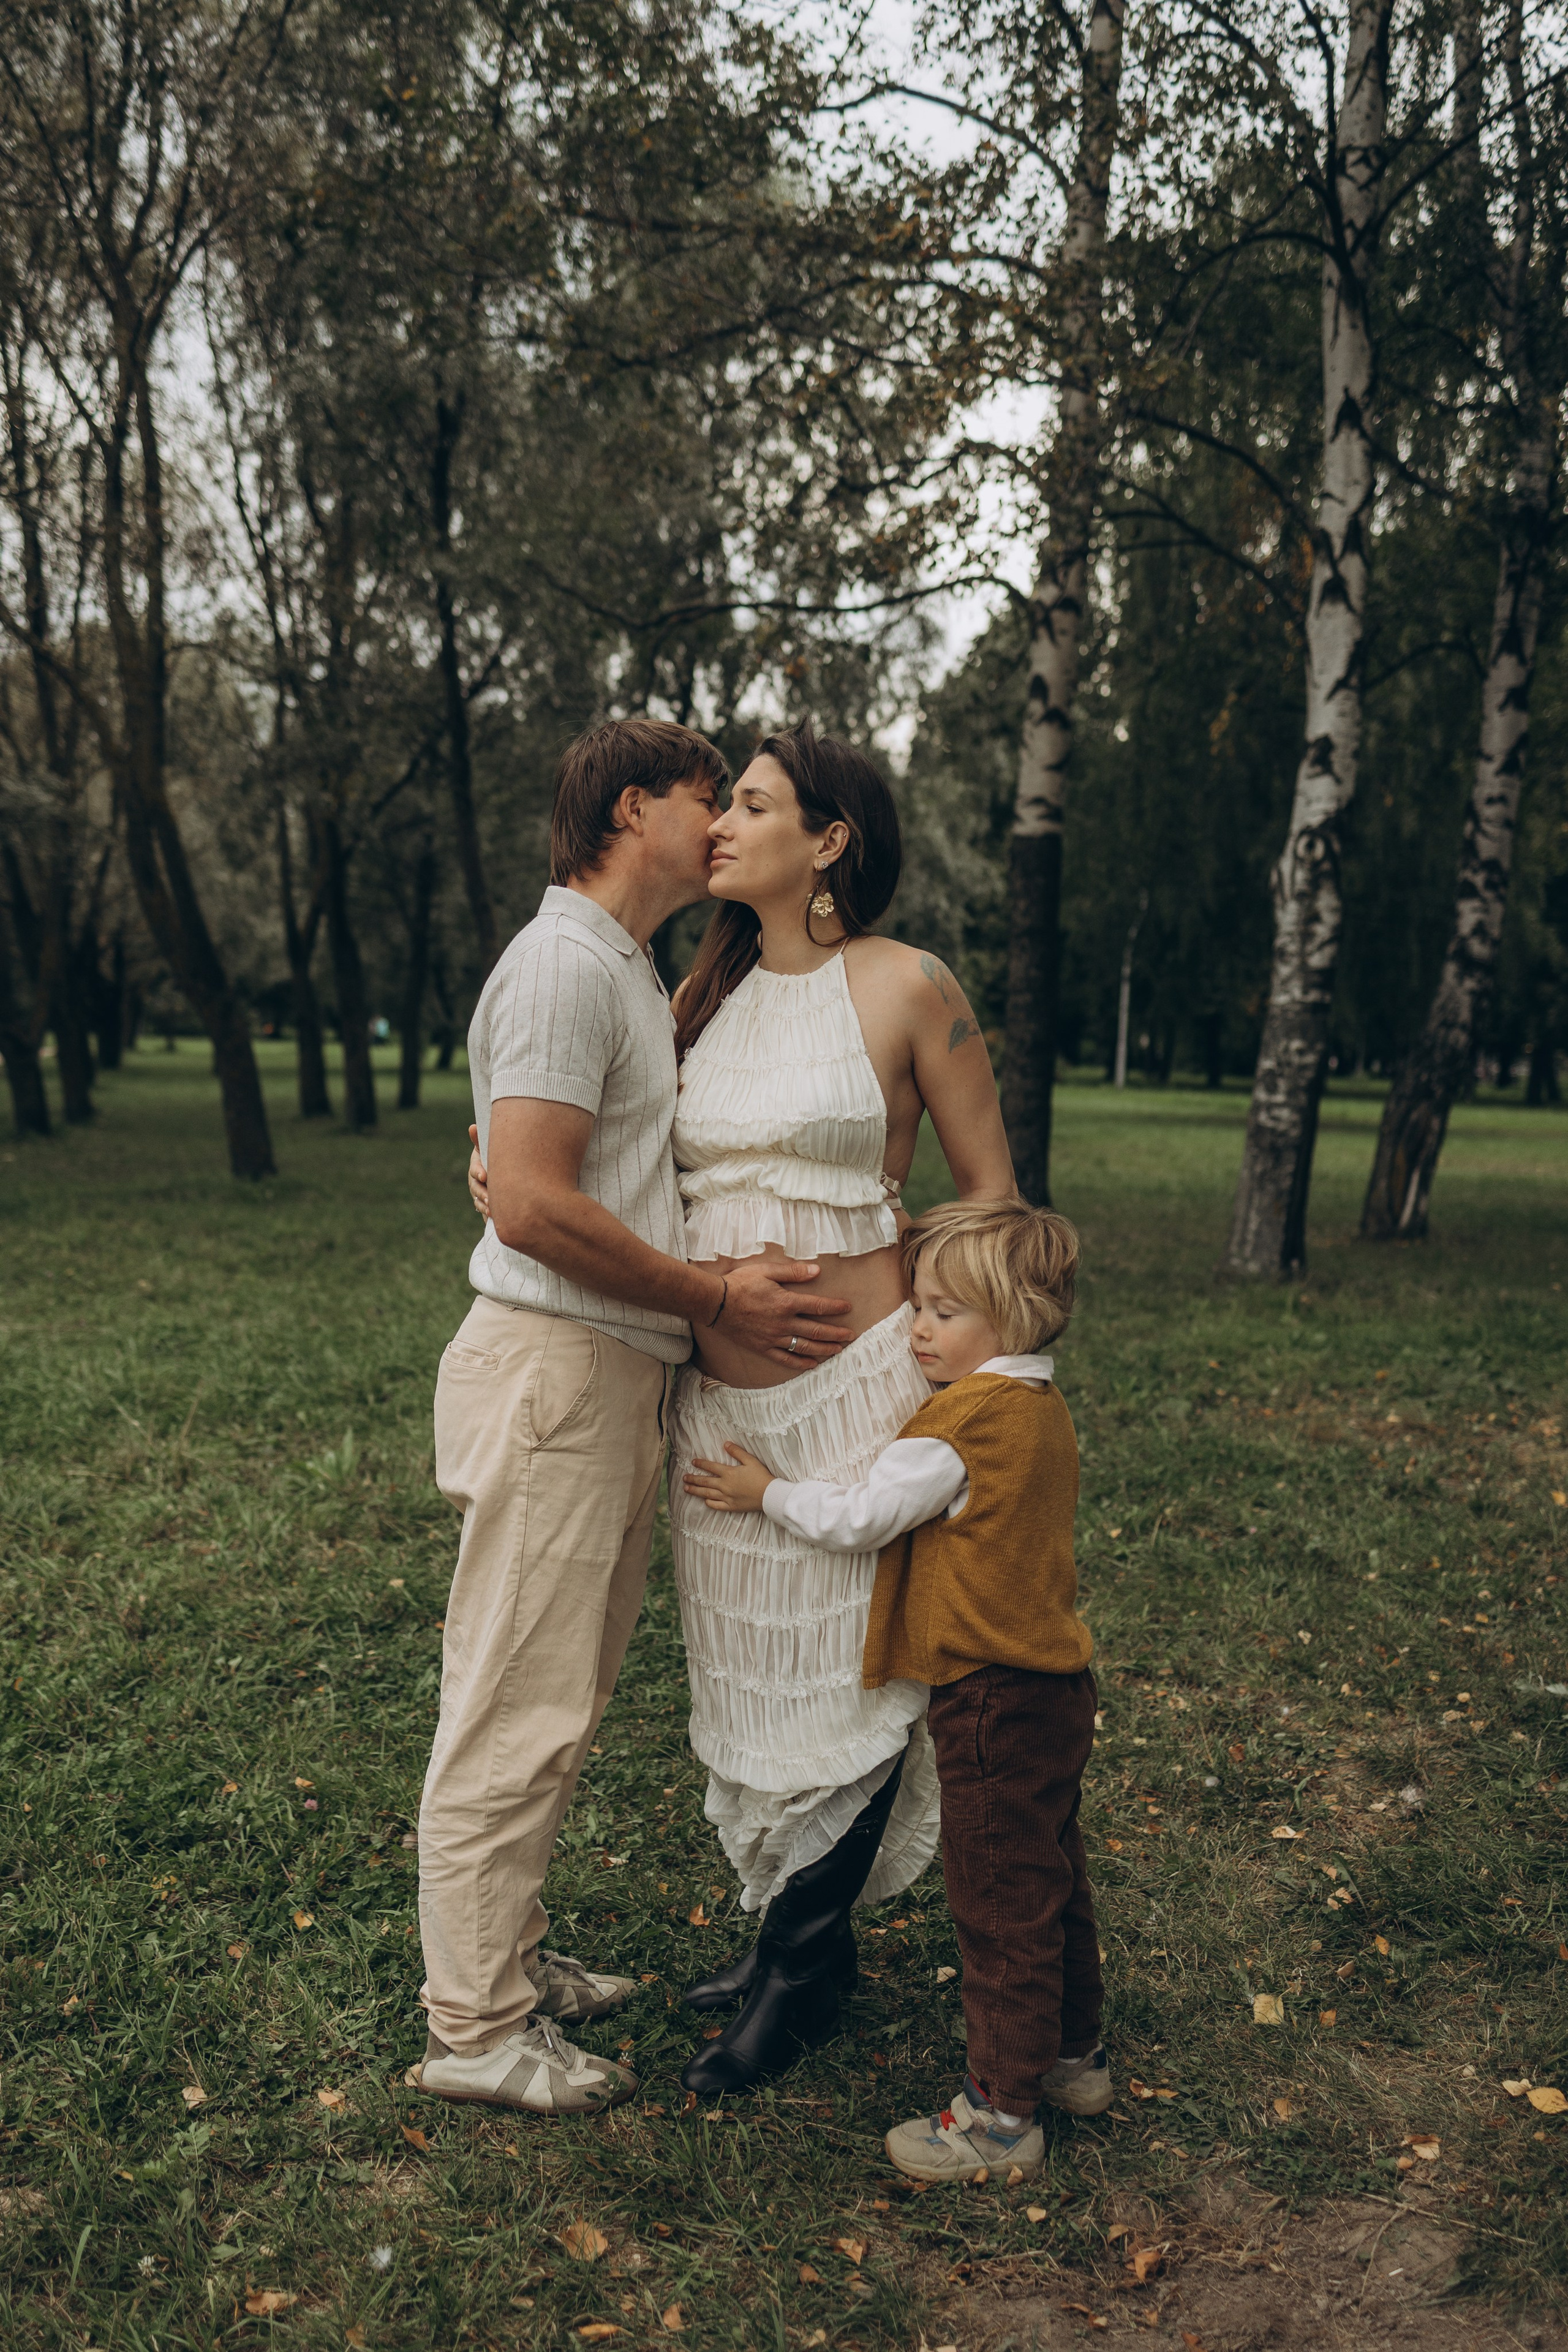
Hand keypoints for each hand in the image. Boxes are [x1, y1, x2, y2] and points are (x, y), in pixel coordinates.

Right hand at [467, 1125, 489, 1218]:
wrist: (507, 1172)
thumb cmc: (498, 1156)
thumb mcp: (490, 1147)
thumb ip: (481, 1140)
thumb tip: (472, 1127)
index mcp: (477, 1165)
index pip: (475, 1169)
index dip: (478, 1172)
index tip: (484, 1176)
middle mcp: (476, 1180)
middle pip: (475, 1188)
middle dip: (482, 1193)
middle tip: (490, 1199)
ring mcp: (480, 1193)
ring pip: (479, 1201)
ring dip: (484, 1206)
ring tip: (492, 1211)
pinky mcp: (486, 1204)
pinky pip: (484, 1211)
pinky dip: (487, 1215)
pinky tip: (494, 1218)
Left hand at [684, 1443, 773, 1511]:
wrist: (769, 1494)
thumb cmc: (761, 1476)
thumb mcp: (750, 1460)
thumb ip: (737, 1452)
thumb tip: (725, 1444)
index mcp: (728, 1473)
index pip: (710, 1467)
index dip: (701, 1464)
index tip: (693, 1462)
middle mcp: (725, 1485)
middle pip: (705, 1481)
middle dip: (693, 1479)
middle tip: (684, 1477)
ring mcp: (727, 1497)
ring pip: (707, 1494)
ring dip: (695, 1491)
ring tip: (686, 1488)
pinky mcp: (731, 1506)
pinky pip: (716, 1505)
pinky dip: (709, 1503)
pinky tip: (704, 1501)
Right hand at [717, 1258, 851, 1367]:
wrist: (715, 1303)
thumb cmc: (740, 1283)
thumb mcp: (766, 1271)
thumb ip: (792, 1272)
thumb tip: (816, 1270)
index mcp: (786, 1302)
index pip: (817, 1306)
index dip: (835, 1307)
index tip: (848, 1307)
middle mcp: (783, 1323)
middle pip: (816, 1330)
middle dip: (836, 1333)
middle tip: (851, 1336)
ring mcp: (773, 1338)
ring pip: (804, 1346)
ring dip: (824, 1349)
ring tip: (838, 1350)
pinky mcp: (762, 1347)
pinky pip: (785, 1359)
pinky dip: (800, 1364)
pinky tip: (812, 1365)